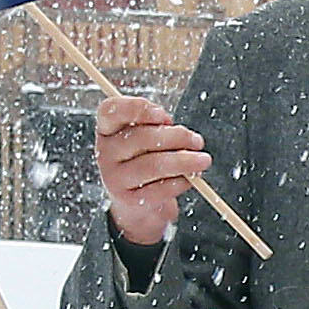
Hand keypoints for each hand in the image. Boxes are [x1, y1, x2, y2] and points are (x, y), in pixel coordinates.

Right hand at [91, 91, 210, 252]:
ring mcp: (114, 177)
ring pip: (154, 165)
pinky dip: (181, 182)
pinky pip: (161, 188)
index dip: (138, 109)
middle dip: (178, 137)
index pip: (110, 110)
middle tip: (198, 142)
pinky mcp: (129, 199)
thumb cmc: (146, 158)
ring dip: (185, 161)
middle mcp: (105, 151)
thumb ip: (158, 127)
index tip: (164, 116)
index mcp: (108, 129)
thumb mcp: (147, 138)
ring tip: (203, 160)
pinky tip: (189, 179)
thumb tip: (178, 131)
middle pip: (143, 138)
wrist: (136, 199)